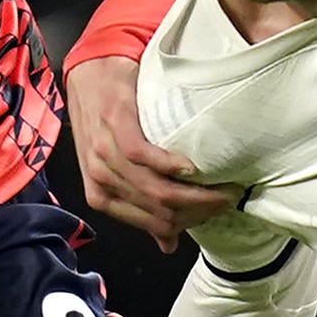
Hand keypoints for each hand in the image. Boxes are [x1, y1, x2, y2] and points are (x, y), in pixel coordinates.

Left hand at [66, 54, 232, 247]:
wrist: (90, 72)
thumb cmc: (107, 120)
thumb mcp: (118, 167)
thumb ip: (141, 204)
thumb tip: (168, 244)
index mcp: (101, 195)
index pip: (150, 224)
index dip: (186, 225)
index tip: (214, 215)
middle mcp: (101, 178)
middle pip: (157, 210)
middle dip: (196, 211)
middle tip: (226, 200)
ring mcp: (106, 153)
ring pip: (154, 189)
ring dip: (192, 193)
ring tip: (220, 186)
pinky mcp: (115, 127)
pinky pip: (143, 157)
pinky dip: (170, 165)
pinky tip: (191, 168)